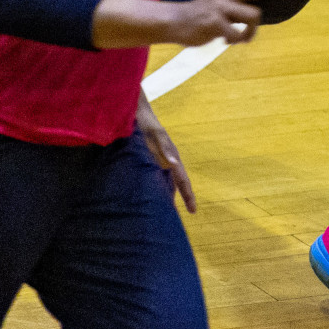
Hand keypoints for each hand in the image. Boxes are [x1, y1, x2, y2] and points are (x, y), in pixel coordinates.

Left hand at [136, 92, 195, 212]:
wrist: (135, 112)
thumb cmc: (146, 124)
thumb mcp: (156, 135)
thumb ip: (165, 148)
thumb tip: (175, 164)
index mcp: (172, 157)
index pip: (182, 180)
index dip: (188, 195)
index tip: (193, 210)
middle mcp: (167, 161)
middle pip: (176, 183)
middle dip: (180, 198)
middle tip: (182, 216)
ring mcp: (158, 160)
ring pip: (165, 181)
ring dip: (167, 194)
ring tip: (166, 212)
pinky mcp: (148, 159)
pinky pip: (154, 177)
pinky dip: (155, 187)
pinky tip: (150, 194)